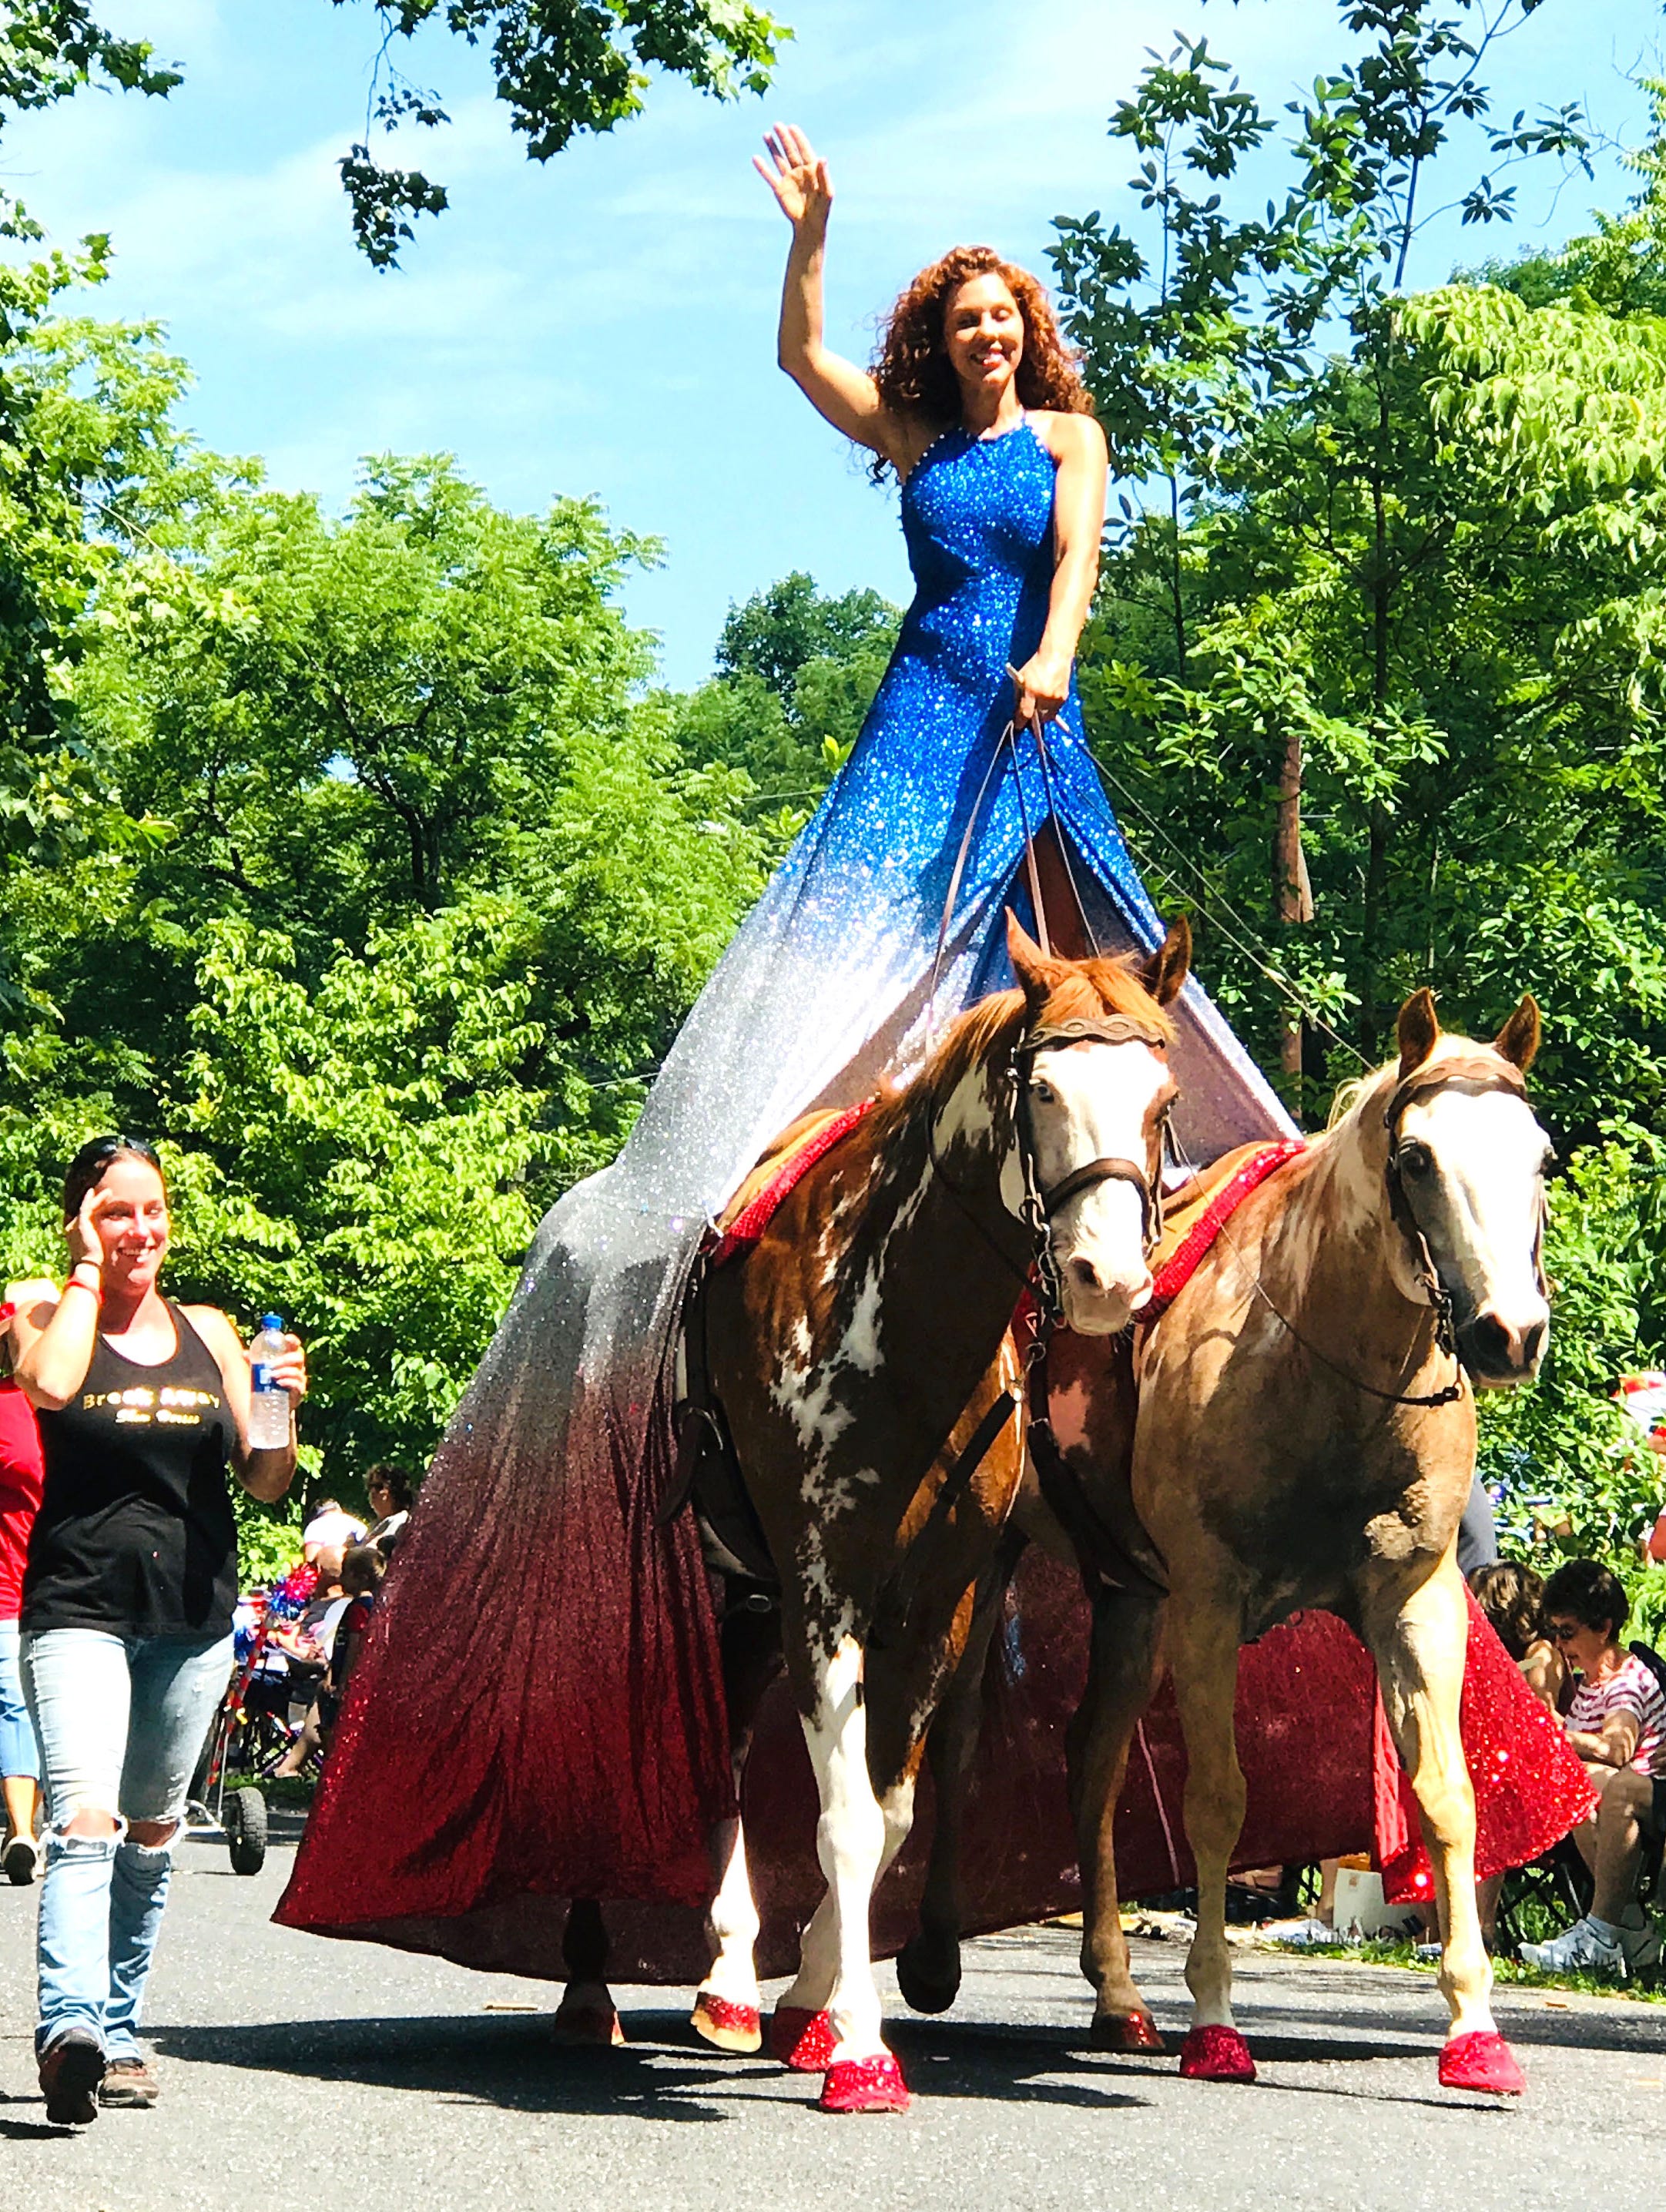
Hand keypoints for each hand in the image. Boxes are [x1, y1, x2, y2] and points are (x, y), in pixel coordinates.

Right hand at [66, 1187, 105, 1274]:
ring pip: (87, 1207)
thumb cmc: (96, 1259)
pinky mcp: (80, 1224)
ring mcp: (75, 1225)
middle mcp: (73, 1228)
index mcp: (75, 1233)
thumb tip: (113, 1237)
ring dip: (98, 1198)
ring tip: (109, 1192)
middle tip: (108, 1195)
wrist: (90, 1264)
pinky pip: (84, 1208)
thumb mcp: (98, 1246)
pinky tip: (93, 1191)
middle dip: (97, 1202)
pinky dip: (88, 1199)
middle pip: (86, 1210)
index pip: (85, 1217)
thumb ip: (101, 1239)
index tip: (106, 1203)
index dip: (95, 1209)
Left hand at [251, 1331, 307, 1405]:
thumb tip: (244, 1354)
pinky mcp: (299, 1391)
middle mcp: (298, 1367)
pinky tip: (279, 1383)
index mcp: (290, 1359)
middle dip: (285, 1359)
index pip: (295, 1346)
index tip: (286, 1338)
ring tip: (272, 1375)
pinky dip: (288, 1382)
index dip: (293, 1340)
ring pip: (296, 1371)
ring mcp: (300, 1379)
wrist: (273, 1404)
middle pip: (298, 1357)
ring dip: (284, 1372)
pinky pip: (297, 1385)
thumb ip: (255, 1362)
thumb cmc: (269, 1383)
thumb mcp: (261, 1370)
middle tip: (271, 1364)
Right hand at [754, 122, 831, 237]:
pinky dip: (763, 168)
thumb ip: (824, 175)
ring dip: (773, 148)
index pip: (804, 149)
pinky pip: (769, 176)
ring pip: (779, 160)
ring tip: (766, 135)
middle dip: (784, 138)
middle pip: (790, 151)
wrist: (809, 225)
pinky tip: (756, 158)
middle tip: (777, 125)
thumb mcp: (826, 192)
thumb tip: (822, 158)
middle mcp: (799, 171)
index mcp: (811, 169)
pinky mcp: (779, 189)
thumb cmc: (821, 209)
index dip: (798, 138)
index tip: (792, 127)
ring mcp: (788, 179)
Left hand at [1011, 649, 1071, 729]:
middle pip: (1037, 718)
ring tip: (1038, 708)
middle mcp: (1044, 695)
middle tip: (1029, 717)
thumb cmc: (1035, 666)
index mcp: (1031, 690)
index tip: (1018, 726)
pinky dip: (1049, 710)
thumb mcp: (1021, 678)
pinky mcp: (1063, 698)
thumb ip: (1018, 696)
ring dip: (1041, 716)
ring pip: (1047, 717)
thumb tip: (1017, 712)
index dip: (1021, 722)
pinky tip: (1046, 702)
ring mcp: (1055, 698)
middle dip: (1032, 720)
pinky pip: (1055, 711)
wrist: (1056, 655)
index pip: (1025, 713)